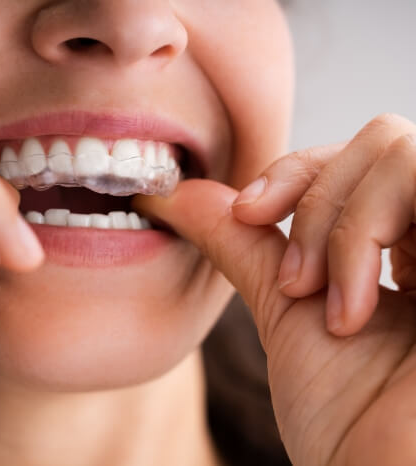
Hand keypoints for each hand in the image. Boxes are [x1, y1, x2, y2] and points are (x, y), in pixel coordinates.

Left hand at [134, 114, 415, 465]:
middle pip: (381, 142)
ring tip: (325, 304)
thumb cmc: (349, 424)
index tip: (246, 212)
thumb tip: (182, 194)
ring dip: (337, 224)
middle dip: (314, 202)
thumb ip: (244, 244)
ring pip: (399, 152)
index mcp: (409, 248)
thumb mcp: (287, 313)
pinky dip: (362, 235)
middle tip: (295, 285)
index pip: (359, 157)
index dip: (297, 170)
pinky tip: (353, 310)